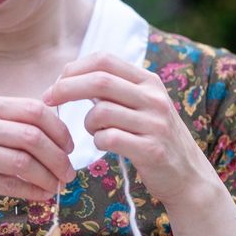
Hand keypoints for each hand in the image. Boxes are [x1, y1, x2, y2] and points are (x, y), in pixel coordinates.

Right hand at [0, 93, 75, 218]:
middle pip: (33, 135)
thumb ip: (6, 122)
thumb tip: (55, 130)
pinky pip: (9, 184)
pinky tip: (40, 195)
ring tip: (56, 186)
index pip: (34, 110)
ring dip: (48, 177)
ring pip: (24, 161)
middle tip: (68, 173)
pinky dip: (31, 191)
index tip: (69, 147)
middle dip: (59, 157)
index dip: (59, 129)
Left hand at [42, 52, 212, 206]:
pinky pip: (108, 139)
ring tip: (93, 131)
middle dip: (66, 88)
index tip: (56, 82)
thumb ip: (114, 90)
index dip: (74, 68)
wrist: (187, 175)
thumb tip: (71, 75)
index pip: (104, 60)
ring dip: (86, 123)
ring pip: (100, 112)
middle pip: (99, 82)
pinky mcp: (152, 150)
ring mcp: (155, 124)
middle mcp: (154, 98)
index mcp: (149, 81)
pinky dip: (97, 141)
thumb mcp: (141, 105)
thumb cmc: (153, 138)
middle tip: (48, 99)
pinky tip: (104, 145)